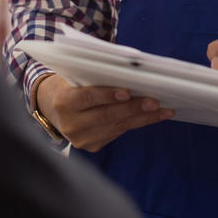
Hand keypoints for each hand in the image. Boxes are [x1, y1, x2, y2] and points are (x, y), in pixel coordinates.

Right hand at [37, 74, 174, 151]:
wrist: (53, 107)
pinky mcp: (92, 146)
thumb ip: (96, 76)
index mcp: (64, 103)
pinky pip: (118, 132)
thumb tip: (130, 71)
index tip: (127, 92)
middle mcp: (71, 125)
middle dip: (133, 108)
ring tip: (163, 110)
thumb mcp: (76, 75)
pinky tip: (153, 117)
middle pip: (106, 116)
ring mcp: (81, 140)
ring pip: (117, 127)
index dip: (107, 95)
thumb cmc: (71, 83)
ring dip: (143, 118)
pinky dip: (136, 123)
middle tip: (154, 101)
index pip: (87, 98)